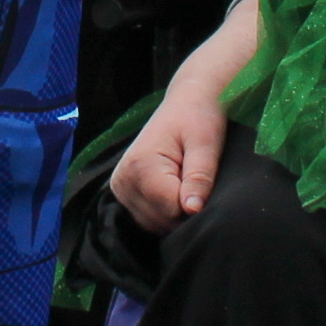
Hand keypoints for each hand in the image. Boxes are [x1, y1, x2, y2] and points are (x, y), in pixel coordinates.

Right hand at [112, 81, 227, 231]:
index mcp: (141, 166)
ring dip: (174, 212)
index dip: (194, 203)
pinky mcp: (122, 191)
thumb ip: (199, 178)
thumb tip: (193, 210)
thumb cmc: (199, 118)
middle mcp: (123, 179)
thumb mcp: (206, 144)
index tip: (201, 180)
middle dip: (184, 210)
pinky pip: (147, 218)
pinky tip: (175, 189)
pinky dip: (164, 212)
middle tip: (194, 178)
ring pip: (154, 224)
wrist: (185, 102)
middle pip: (161, 220)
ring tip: (184, 180)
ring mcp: (120, 187)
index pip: (172, 210)